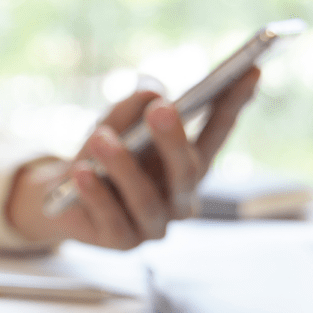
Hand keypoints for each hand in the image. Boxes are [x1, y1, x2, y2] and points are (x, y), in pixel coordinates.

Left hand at [7, 68, 259, 249]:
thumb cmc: (99, 156)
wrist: (61, 198)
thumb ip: (132, 108)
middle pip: (186, 171)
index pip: (216, 132)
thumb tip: (152, 94)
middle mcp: (179, 198)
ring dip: (122, 167)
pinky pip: (111, 218)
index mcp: (187, 165)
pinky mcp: (122, 241)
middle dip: (173, 139)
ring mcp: (154, 224)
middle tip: (161, 108)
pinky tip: (81, 172)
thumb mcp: (114, 123)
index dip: (234, 103)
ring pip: (145, 199)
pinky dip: (96, 194)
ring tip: (101, 138)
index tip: (250, 70)